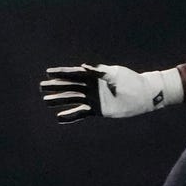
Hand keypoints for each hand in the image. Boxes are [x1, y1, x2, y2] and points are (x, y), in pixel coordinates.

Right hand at [40, 64, 182, 122]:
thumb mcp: (115, 74)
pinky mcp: (97, 110)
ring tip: (46, 101)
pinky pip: (81, 113)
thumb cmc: (131, 81)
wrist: (144, 95)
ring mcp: (93, 98)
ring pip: (72, 99)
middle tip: (41, 88)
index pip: (74, 74)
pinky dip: (71, 116)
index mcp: (94, 76)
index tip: (48, 73)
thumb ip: (98, 71)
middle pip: (70, 87)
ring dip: (59, 101)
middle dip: (56, 87)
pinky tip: (60, 118)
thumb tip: (82, 67)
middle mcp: (91, 87)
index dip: (61, 73)